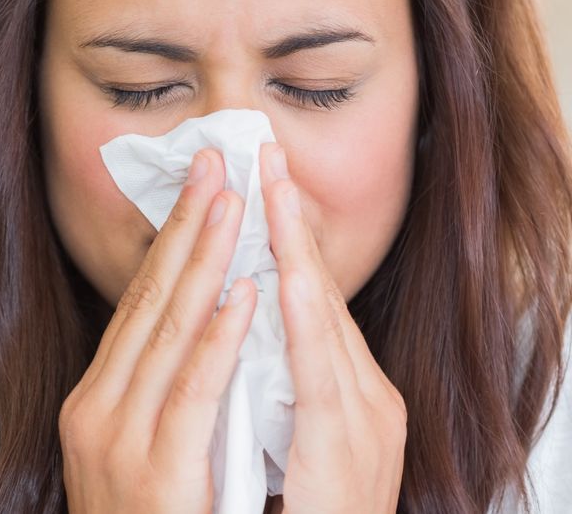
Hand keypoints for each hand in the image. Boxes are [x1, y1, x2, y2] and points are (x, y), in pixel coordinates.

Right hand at [59, 147, 256, 512]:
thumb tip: (189, 334)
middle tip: (216, 164)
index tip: (199, 189)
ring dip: (205, 259)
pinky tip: (241, 290)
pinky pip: (191, 388)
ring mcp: (117, 437)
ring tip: (234, 201)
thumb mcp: (138, 451)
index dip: (171, 242)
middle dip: (187, 228)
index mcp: (94, 401)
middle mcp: (95, 409)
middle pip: (148, 301)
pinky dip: (218, 335)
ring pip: (167, 331)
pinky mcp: (154, 468)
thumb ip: (156, 396)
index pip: (137, 305)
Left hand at [259, 141, 407, 513]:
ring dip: (295, 247)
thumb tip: (239, 331)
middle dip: (289, 223)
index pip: (308, 301)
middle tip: (265, 156)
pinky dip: (300, 317)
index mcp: (345, 394)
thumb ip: (270, 388)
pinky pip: (317, 372)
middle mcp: (362, 397)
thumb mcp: (284, 441)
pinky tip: (280, 274)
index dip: (284, 241)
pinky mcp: (347, 444)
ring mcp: (361, 419)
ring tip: (272, 185)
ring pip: (321, 317)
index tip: (260, 185)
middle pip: (317, 293)